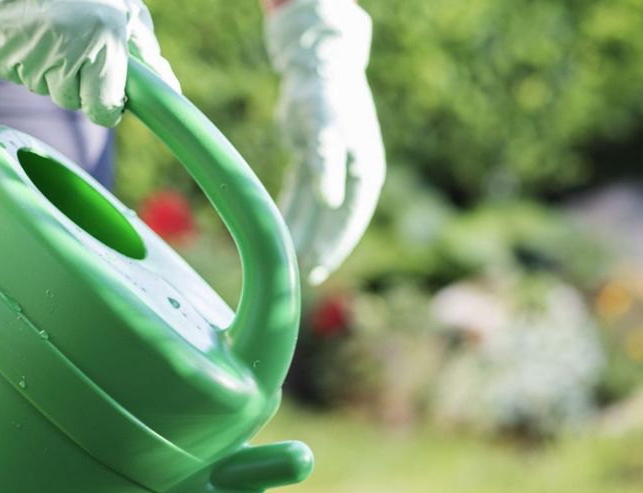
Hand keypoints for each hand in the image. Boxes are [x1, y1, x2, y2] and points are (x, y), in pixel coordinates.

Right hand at [0, 0, 179, 127]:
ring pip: (42, 86)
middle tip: (75, 42)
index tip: (106, 91)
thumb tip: (172, 89)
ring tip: (51, 29)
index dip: (106, 103)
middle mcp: (63, 51)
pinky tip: (28, 29)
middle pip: (70, 100)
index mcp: (101, 42)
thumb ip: (148, 56)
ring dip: (47, 67)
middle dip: (76, 79)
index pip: (102, 111)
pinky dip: (19, 57)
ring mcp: (25, 54)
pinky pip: (13, 72)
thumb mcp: (127, 14)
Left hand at [264, 0, 384, 284]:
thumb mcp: (327, 129)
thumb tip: (330, 202)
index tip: (318, 267)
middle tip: (302, 276)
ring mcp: (332, 169)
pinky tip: (279, 233)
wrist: (319, 66)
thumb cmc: (327, 97)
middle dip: (319, 248)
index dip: (335, 245)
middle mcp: (351, 175)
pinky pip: (301, 196)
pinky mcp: (311, 160)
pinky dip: (291, 214)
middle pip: (334, 221)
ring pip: (315, 211)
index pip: (350, 219)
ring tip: (288, 262)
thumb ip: (327, 164)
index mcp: (364, 173)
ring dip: (303, 235)